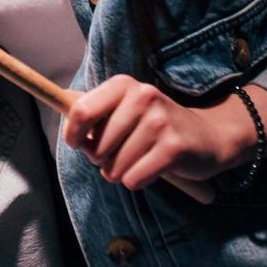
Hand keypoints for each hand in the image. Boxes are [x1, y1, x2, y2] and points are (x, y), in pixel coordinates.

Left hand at [61, 75, 255, 189]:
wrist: (208, 137)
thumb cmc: (154, 125)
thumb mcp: (124, 108)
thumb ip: (93, 107)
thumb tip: (58, 98)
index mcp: (123, 85)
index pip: (80, 111)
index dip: (73, 133)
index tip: (76, 144)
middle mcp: (142, 96)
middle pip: (96, 147)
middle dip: (102, 160)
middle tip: (120, 154)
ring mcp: (160, 121)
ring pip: (114, 167)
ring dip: (121, 172)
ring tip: (139, 160)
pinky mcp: (174, 147)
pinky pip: (134, 178)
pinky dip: (138, 180)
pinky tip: (153, 168)